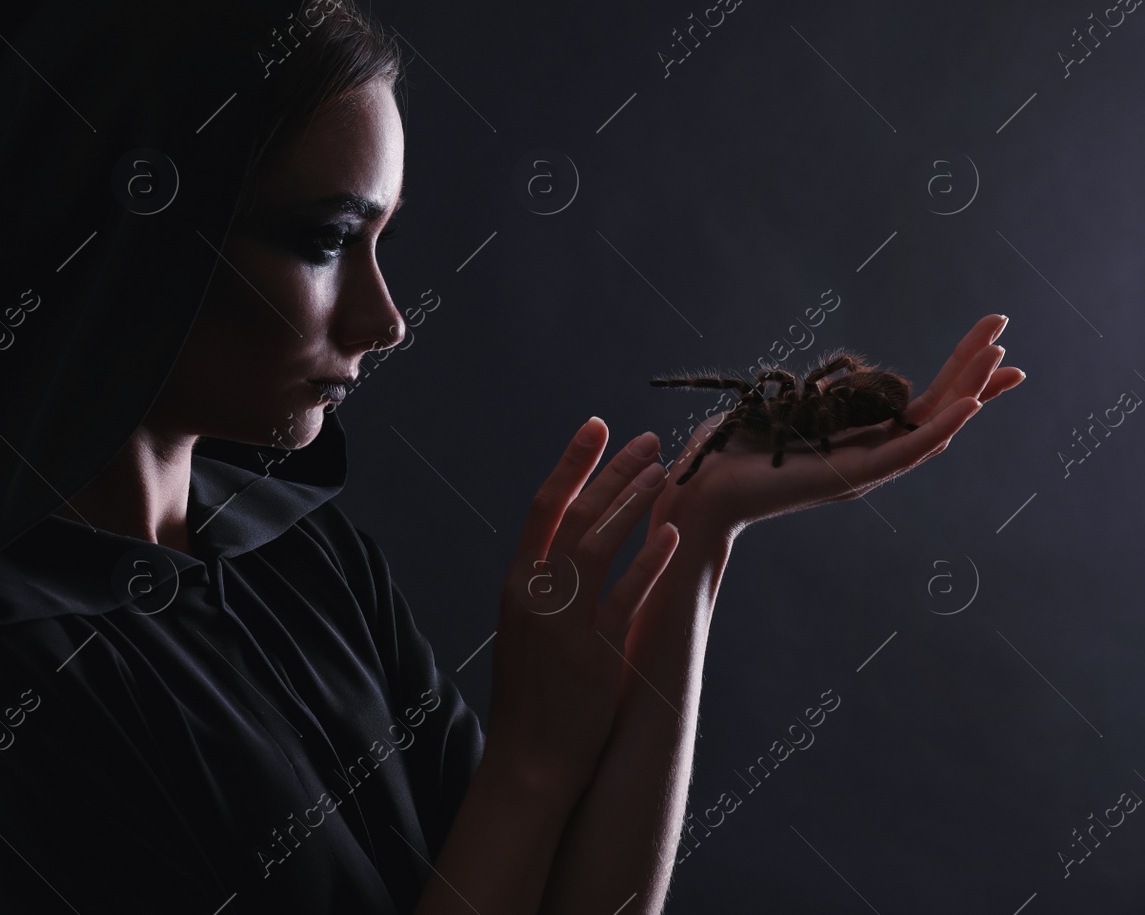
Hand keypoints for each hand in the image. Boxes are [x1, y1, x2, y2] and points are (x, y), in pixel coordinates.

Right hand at [485, 418, 683, 798]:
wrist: (529, 760)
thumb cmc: (532, 696)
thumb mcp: (524, 629)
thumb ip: (543, 587)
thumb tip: (570, 546)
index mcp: (516, 584)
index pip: (542, 506)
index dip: (571, 463)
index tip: (595, 427)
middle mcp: (534, 594)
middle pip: (573, 513)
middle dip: (612, 470)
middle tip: (646, 439)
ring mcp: (563, 621)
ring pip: (597, 543)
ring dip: (632, 501)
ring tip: (664, 472)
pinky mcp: (594, 651)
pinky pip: (625, 595)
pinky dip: (649, 561)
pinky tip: (672, 535)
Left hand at [648, 314, 1026, 540]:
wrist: (703, 489)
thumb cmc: (734, 449)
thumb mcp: (787, 410)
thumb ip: (818, 398)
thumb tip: (832, 378)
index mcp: (861, 438)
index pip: (922, 404)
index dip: (959, 376)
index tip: (995, 348)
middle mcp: (873, 455)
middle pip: (939, 409)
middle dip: (975, 369)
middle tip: (1005, 328)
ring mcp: (867, 468)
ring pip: (933, 427)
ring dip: (970, 390)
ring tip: (1001, 358)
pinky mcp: (852, 476)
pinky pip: (907, 451)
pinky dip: (940, 427)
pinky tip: (969, 405)